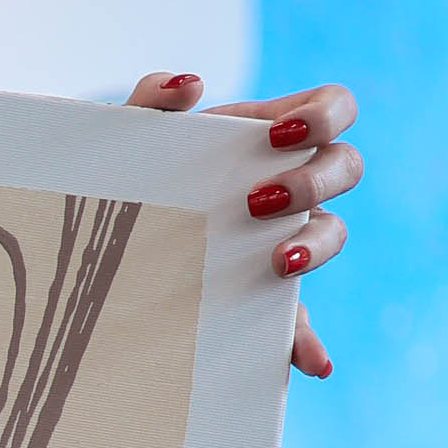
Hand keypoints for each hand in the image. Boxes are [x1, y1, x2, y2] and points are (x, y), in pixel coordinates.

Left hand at [127, 69, 357, 379]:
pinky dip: (307, 341)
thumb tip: (190, 84)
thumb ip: (151, 99)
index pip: (334, 108)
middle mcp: (290, 181)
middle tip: (258, 200)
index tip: (280, 135)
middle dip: (313, 181)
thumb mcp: (131, 139)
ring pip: (333, 232)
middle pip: (346, 167)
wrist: (102, 237)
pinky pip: (299, 321)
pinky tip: (310, 362)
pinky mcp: (266, 296)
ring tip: (277, 263)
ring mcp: (284, 236)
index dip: (325, 114)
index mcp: (269, 135)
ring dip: (315, 245)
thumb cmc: (129, 175)